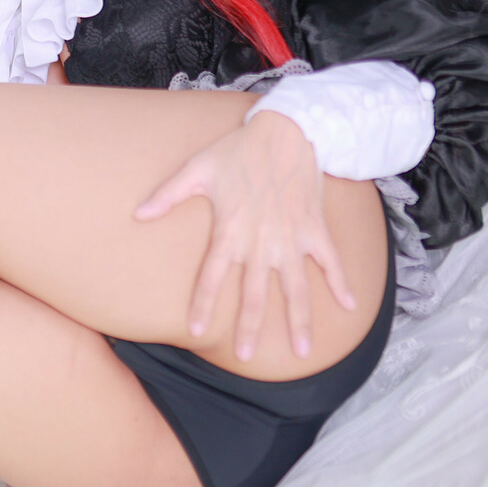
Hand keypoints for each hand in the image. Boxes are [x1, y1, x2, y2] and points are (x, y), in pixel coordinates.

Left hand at [134, 109, 356, 360]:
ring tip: (302, 351)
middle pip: (254, 293)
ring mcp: (291, 238)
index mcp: (230, 230)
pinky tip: (349, 306)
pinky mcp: (314, 229)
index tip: (197, 331)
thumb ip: (168, 195)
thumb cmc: (238, 150)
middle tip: (246, 356)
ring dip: (298, 320)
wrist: (286, 131)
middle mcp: (261, 242)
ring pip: (295, 288)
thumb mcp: (196, 169)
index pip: (212, 277)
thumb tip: (137, 214)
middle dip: (249, 326)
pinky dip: (341, 283)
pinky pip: (331, 262)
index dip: (205, 305)